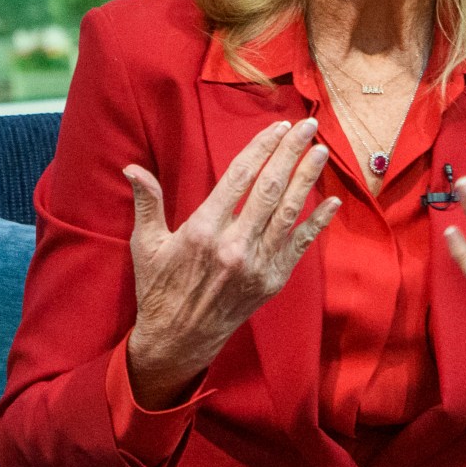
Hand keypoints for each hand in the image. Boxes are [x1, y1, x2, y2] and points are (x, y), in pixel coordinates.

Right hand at [121, 119, 337, 408]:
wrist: (179, 340)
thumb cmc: (159, 289)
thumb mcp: (146, 245)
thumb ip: (147, 203)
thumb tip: (132, 167)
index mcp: (203, 230)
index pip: (239, 177)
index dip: (261, 148)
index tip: (277, 127)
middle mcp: (234, 245)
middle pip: (269, 188)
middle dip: (290, 153)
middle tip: (308, 126)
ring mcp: (257, 264)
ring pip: (288, 212)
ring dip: (307, 179)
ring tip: (320, 152)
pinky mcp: (273, 281)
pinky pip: (300, 246)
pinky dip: (318, 223)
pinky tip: (333, 201)